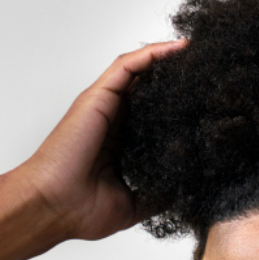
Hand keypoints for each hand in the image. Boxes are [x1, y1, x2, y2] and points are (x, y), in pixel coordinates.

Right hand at [14, 39, 186, 243]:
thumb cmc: (79, 210)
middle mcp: (111, 120)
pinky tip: (178, 49)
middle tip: (205, 72)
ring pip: (138, 70)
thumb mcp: (133, 205)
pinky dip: (153, 54)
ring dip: (167, 59)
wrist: (53, 208)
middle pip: (146, 87)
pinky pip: (127, 66)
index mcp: (118, 142)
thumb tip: (185, 191)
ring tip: (196, 53)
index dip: (175, 104)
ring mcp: (103, 106)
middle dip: (174, 77)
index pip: (151, 113)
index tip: (203, 102)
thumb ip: (158, 193)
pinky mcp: (98, 97)